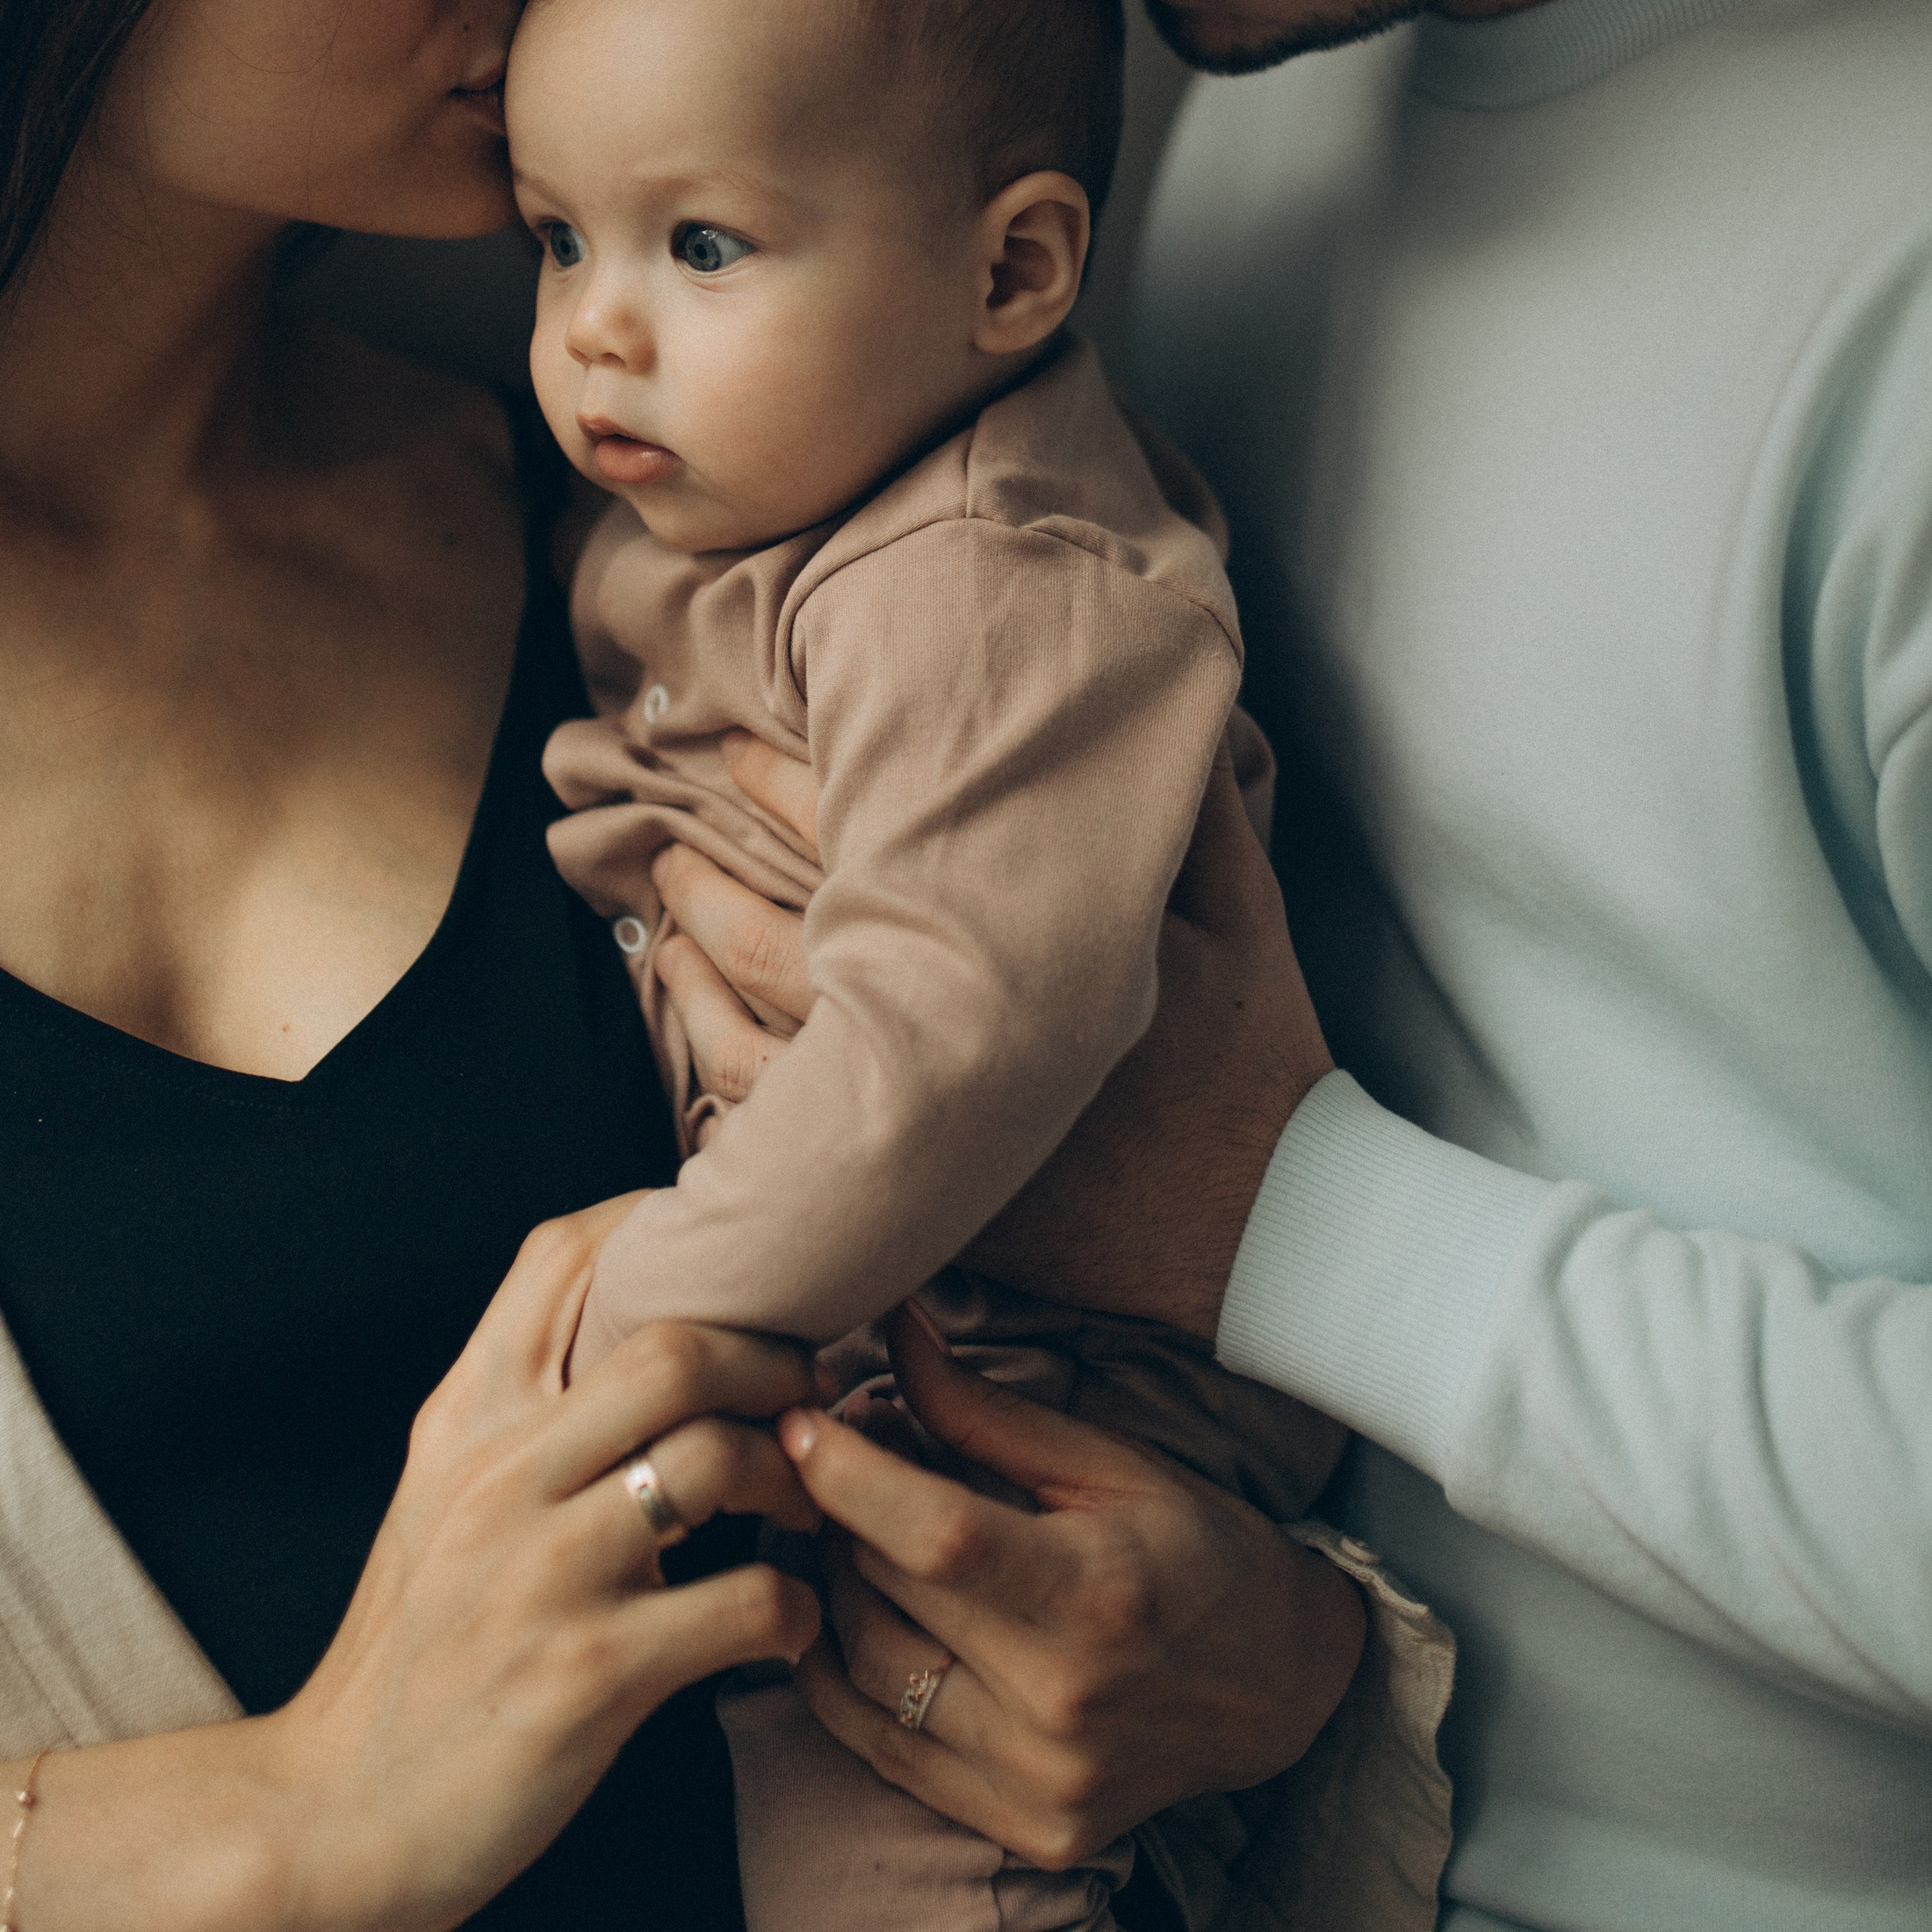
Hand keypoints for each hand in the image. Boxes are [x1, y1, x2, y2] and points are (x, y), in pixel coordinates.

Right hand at [266, 1196, 821, 1931]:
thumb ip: (516, 1413)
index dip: (669, 1229)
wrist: (334, 1815)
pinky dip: (793, 1608)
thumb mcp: (437, 1499)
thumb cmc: (410, 1655)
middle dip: (771, 1356)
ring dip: (793, 1476)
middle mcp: (500, 1476)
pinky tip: (786, 1624)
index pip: (565, 1254)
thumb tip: (631, 1331)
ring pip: (718, 1456)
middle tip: (811, 1394)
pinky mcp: (589, 1675)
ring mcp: (544, 1573)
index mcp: (463, 1420)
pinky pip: (743, 1604)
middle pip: (675, 1342)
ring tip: (807, 1509)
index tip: (737, 1270)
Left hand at [658, 733, 1332, 1343]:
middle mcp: (961, 1035)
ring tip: (665, 912)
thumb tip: (1173, 700)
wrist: (1268, 1231)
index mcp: (1027, 945)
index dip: (787, 790)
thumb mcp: (1248, 916)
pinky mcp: (920, 1198)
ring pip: (761, 1048)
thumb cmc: (1257, 1062)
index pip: (872, 848)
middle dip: (714, 879)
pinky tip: (697, 1034)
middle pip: (790, 944)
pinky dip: (723, 1085)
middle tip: (663, 831)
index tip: (733, 746)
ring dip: (701, 972)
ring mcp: (931, 1130)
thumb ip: (1197, 806)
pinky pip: (784, 1144)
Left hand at [779, 1305, 1364, 1867]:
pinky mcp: (1028, 1831)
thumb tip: (890, 1334)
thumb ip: (985, 1413)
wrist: (1281, 1686)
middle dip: (836, 1516)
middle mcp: (1065, 1704)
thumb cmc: (1195, 1549)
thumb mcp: (1107, 1464)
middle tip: (830, 1464)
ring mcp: (1043, 1781)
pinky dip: (840, 1681)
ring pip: (867, 1675)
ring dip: (829, 1592)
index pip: (935, 1536)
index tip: (800, 1421)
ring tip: (839, 1536)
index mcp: (1098, 1595)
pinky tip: (839, 1619)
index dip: (850, 1475)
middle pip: (888, 1597)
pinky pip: (884, 1753)